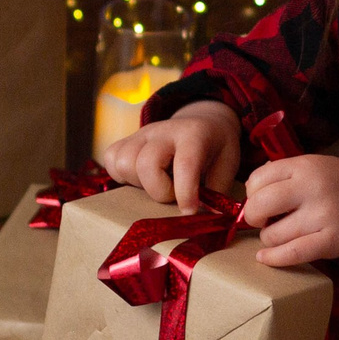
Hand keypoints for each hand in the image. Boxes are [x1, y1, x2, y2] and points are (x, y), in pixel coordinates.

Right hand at [102, 100, 239, 205]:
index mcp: (194, 135)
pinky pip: (111, 160)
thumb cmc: (216, 148)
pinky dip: (121, 176)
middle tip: (174, 194)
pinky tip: (141, 179)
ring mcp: (141, 134)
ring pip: (123, 163)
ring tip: (158, 184)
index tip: (190, 211)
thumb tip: (206, 218)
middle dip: (159, 191)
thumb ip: (217, 192)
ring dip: (138, 184)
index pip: (185, 164)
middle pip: (146, 164)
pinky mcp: (126, 140)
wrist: (202, 122)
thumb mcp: (228, 165)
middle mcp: (164, 131)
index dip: (185, 192)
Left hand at [242, 154, 338, 266]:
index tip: (260, 201)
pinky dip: (274, 258)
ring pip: (273, 235)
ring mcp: (322, 215)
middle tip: (263, 220)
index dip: (252, 194)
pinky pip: (292, 254)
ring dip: (270, 239)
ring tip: (281, 235)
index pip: (257, 179)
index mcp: (304, 166)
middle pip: (260, 206)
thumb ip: (284, 172)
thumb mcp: (315, 166)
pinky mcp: (331, 241)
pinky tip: (265, 258)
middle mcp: (312, 188)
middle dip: (254, 217)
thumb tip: (250, 190)